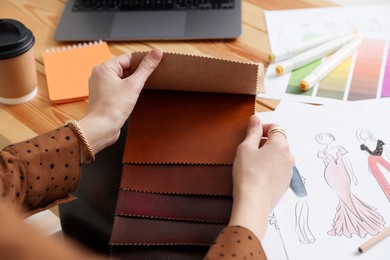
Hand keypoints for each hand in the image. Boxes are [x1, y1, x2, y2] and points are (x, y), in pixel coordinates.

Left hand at [78, 49, 162, 160]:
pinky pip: (117, 87)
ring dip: (132, 82)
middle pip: (124, 67)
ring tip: (142, 88)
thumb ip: (146, 68)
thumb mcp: (134, 85)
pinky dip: (127, 89)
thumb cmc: (113, 108)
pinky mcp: (103, 97)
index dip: (142, 60)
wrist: (101, 129)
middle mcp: (99, 75)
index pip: (128, 58)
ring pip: (121, 78)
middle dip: (138, 72)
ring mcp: (100, 86)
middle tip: (152, 76)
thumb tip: (157, 52)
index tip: (155, 63)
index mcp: (104, 68)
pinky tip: (133, 95)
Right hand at [228, 115, 293, 239]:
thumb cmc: (248, 173)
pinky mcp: (285, 183)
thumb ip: (252, 132)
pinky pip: (279, 169)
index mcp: (281, 144)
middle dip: (265, 142)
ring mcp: (289, 171)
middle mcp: (289, 156)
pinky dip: (270, 168)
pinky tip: (258, 174)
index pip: (275, 128)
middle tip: (249, 150)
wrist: (254, 201)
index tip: (251, 133)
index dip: (262, 128)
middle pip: (278, 142)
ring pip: (279, 156)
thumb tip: (256, 119)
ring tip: (252, 164)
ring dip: (268, 156)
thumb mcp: (246, 148)